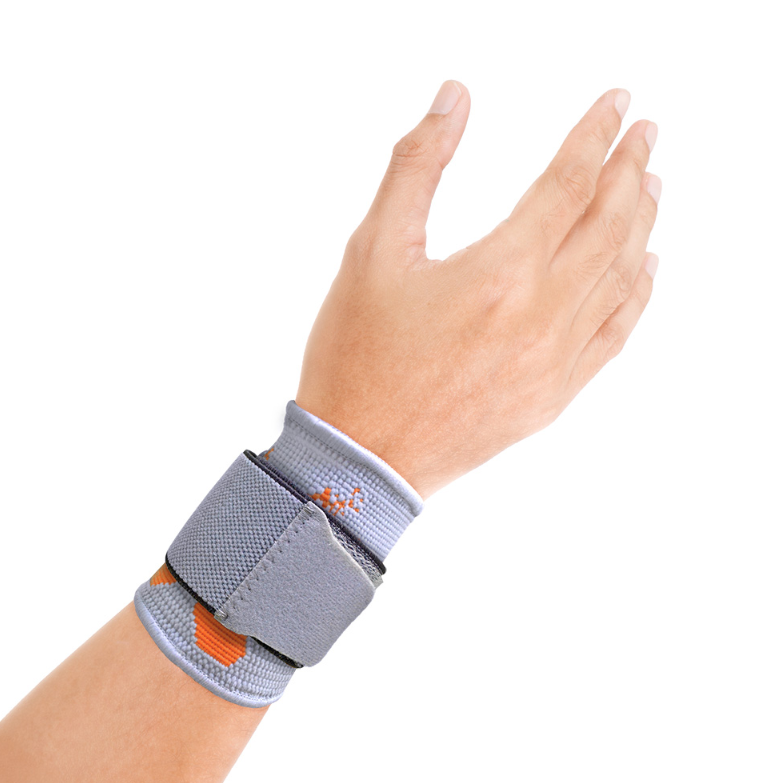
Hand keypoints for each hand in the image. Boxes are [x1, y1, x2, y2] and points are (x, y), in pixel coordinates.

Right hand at [296, 81, 659, 499]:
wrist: (360, 458)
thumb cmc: (357, 357)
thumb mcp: (371, 251)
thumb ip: (416, 167)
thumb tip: (454, 99)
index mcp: (500, 274)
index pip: (569, 184)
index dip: (596, 136)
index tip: (618, 106)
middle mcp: (541, 317)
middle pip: (608, 226)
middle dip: (629, 172)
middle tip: (644, 136)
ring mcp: (554, 363)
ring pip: (620, 279)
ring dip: (639, 226)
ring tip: (648, 188)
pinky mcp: (553, 398)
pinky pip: (614, 336)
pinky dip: (637, 296)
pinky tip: (644, 270)